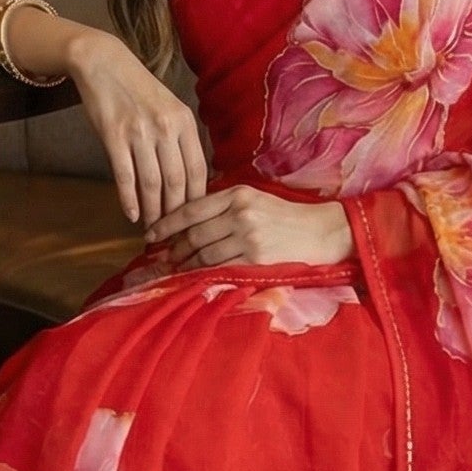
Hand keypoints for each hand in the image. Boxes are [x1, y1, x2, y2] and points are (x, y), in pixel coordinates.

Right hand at [65, 29, 208, 226]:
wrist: (104, 64)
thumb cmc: (139, 90)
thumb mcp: (170, 108)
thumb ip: (181, 139)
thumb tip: (191, 180)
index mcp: (185, 122)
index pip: (198, 171)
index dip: (197, 201)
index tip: (194, 220)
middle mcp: (165, 128)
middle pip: (176, 182)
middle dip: (175, 213)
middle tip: (173, 233)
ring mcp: (139, 132)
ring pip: (151, 183)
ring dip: (153, 212)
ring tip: (153, 229)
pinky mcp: (114, 137)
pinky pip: (125, 177)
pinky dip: (129, 200)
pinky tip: (132, 215)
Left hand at [148, 184, 354, 268]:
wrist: (320, 231)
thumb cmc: (285, 216)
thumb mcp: (255, 198)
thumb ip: (224, 204)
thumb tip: (187, 218)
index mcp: (238, 194)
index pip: (191, 209)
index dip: (167, 223)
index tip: (151, 233)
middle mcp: (240, 213)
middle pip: (194, 234)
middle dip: (174, 248)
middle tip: (162, 256)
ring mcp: (248, 237)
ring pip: (204, 254)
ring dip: (185, 264)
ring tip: (175, 268)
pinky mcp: (256, 259)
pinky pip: (221, 269)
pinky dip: (204, 274)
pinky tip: (195, 276)